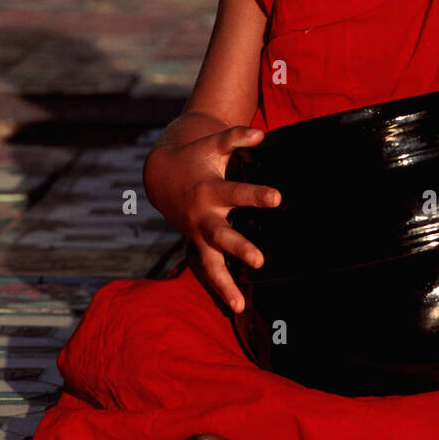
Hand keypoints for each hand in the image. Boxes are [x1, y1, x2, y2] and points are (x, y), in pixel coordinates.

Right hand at [146, 126, 279, 312]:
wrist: (162, 176)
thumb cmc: (196, 157)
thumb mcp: (213, 144)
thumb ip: (236, 138)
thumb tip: (259, 134)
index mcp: (209, 189)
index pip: (236, 192)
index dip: (255, 195)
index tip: (277, 198)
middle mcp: (203, 216)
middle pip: (221, 235)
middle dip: (239, 247)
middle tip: (259, 260)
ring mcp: (199, 234)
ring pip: (210, 262)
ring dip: (224, 282)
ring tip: (239, 303)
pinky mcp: (199, 246)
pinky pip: (210, 271)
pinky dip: (222, 288)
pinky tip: (238, 306)